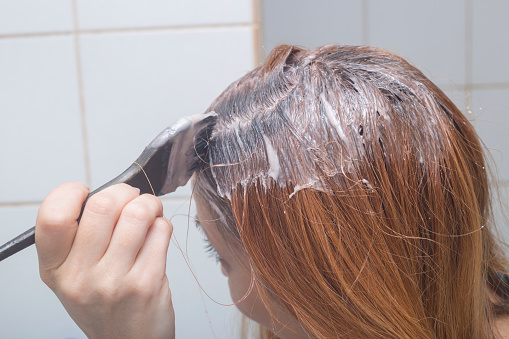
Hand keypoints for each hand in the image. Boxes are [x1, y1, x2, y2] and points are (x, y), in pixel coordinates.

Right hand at [35, 182, 174, 338]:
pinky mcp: (146, 283)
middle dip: (125, 192)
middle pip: (103, 206)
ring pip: (137, 214)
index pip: (53, 217)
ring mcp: (114, 281)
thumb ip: (80, 236)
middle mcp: (79, 276)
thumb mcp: (75, 274)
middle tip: (131, 199)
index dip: (71, 193)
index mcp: (54, 268)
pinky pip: (160, 231)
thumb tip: (107, 193)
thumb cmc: (105, 302)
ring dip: (149, 204)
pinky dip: (161, 224)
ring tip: (149, 212)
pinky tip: (156, 235)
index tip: (86, 192)